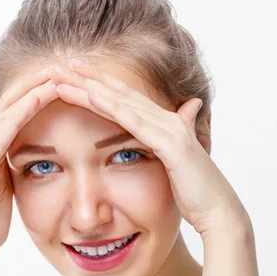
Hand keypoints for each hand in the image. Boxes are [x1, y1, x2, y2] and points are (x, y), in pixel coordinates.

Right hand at [0, 69, 58, 263]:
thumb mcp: (5, 186)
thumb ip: (15, 167)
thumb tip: (36, 157)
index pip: (16, 108)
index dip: (39, 91)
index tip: (66, 78)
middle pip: (12, 100)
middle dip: (38, 80)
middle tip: (66, 64)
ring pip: (8, 110)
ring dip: (33, 89)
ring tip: (58, 73)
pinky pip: (2, 132)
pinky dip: (21, 113)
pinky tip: (39, 99)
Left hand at [48, 60, 250, 235]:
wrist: (219, 212)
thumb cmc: (196, 192)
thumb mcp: (178, 163)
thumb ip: (175, 137)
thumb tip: (189, 109)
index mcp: (164, 125)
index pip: (125, 99)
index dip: (99, 84)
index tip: (72, 73)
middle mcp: (166, 120)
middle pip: (119, 92)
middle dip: (87, 76)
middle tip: (58, 63)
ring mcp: (169, 129)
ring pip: (120, 101)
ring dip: (89, 86)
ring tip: (62, 74)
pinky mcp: (170, 144)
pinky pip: (133, 121)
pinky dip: (111, 106)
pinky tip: (90, 95)